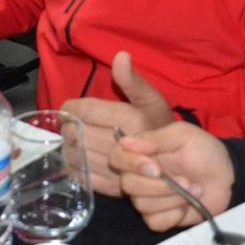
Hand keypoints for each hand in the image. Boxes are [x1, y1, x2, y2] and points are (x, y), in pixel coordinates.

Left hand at [60, 52, 175, 196]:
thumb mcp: (150, 98)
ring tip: (75, 140)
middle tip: (71, 124)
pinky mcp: (112, 189)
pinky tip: (80, 158)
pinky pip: (82, 176)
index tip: (70, 108)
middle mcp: (123, 145)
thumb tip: (120, 55)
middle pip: (76, 134)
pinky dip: (75, 167)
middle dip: (68, 127)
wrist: (175, 162)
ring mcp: (117, 170)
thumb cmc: (158, 125)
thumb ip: (131, 79)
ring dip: (69, 146)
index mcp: (131, 120)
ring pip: (76, 155)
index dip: (70, 108)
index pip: (83, 111)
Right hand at [112, 121, 233, 230]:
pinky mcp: (159, 218)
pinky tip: (186, 206)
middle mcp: (139, 176)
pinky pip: (154, 222)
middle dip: (159, 186)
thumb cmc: (205, 152)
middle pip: (128, 185)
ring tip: (193, 189)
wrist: (227, 177)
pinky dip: (173, 215)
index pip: (117, 157)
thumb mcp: (183, 136)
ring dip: (172, 199)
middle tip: (185, 180)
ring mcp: (147, 198)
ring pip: (141, 204)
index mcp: (142, 153)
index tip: (155, 167)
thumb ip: (155, 138)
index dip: (131, 164)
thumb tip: (126, 142)